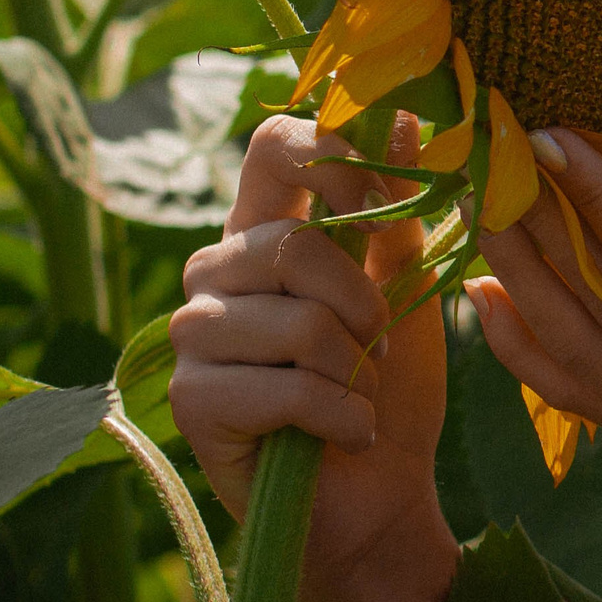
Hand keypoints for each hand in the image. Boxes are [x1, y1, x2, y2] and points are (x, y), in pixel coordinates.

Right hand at [169, 113, 451, 576]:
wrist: (382, 493)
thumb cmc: (393, 384)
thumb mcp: (408, 285)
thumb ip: (398, 205)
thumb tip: (405, 108)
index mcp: (267, 231)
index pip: (271, 146)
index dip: (330, 154)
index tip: (382, 201)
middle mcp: (216, 272)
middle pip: (290, 242)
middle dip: (362, 300)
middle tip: (381, 345)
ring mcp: (194, 335)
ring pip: (294, 318)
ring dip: (355, 365)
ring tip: (362, 392)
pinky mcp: (192, 400)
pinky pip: (287, 384)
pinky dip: (342, 413)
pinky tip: (348, 433)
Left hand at [473, 129, 601, 549]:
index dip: (599, 201)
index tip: (552, 138)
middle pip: (590, 307)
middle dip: (533, 227)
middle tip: (486, 154)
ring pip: (568, 350)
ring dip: (515, 277)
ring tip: (474, 207)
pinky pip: (573, 392)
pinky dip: (520, 348)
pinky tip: (487, 300)